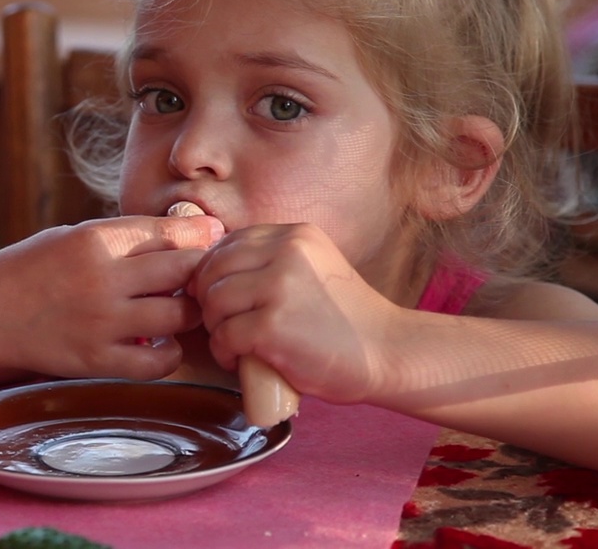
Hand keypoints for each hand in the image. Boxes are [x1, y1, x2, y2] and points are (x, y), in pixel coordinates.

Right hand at [0, 214, 224, 379]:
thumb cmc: (35, 268)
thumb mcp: (77, 236)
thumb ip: (130, 236)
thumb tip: (197, 231)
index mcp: (96, 239)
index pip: (170, 231)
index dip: (202, 234)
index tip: (216, 237)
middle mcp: (102, 279)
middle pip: (184, 269)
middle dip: (203, 270)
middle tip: (206, 275)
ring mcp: (100, 322)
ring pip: (179, 315)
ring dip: (191, 310)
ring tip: (185, 307)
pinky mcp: (96, 361)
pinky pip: (157, 363)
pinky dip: (171, 353)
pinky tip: (162, 342)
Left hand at [188, 223, 396, 404]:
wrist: (390, 353)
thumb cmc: (348, 320)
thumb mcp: (314, 269)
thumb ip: (275, 261)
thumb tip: (215, 272)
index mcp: (296, 235)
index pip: (229, 243)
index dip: (214, 273)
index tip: (221, 299)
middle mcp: (287, 252)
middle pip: (214, 269)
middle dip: (208, 301)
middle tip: (223, 326)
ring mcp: (279, 287)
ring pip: (214, 302)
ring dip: (215, 329)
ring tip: (234, 346)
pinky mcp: (272, 326)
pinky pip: (224, 335)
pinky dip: (224, 353)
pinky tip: (240, 362)